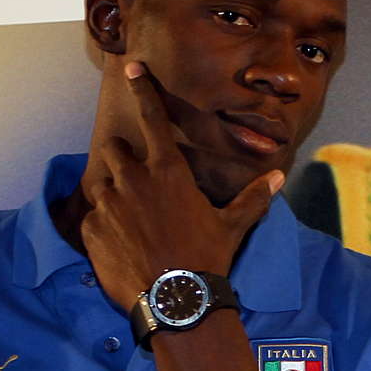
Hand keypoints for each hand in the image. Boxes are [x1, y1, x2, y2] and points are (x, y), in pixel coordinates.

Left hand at [79, 58, 281, 305]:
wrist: (176, 301)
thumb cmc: (207, 258)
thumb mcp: (233, 226)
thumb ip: (253, 198)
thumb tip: (279, 178)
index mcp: (167, 171)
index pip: (152, 117)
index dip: (142, 89)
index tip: (132, 69)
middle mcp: (133, 179)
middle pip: (114, 149)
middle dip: (122, 158)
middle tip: (136, 181)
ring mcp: (108, 205)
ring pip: (102, 185)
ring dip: (113, 195)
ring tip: (130, 222)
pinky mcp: (91, 230)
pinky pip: (93, 219)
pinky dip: (104, 227)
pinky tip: (122, 246)